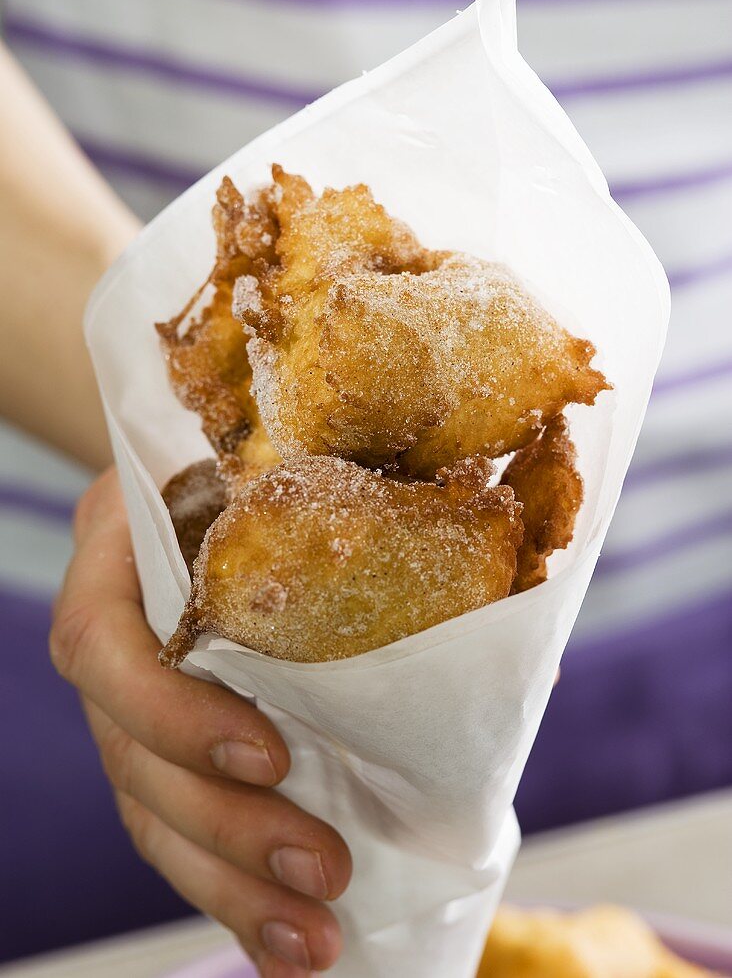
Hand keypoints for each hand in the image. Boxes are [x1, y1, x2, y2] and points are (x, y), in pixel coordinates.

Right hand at [52, 470, 351, 976]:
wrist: (242, 455)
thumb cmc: (291, 450)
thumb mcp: (312, 461)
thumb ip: (373, 515)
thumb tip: (510, 607)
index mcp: (130, 542)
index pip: (100, 637)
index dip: (170, 711)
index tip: (270, 753)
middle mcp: (120, 623)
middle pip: (124, 749)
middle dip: (223, 825)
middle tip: (325, 869)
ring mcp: (135, 688)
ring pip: (146, 806)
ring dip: (227, 884)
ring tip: (313, 941)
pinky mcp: (167, 739)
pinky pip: (176, 822)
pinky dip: (228, 886)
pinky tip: (286, 941)